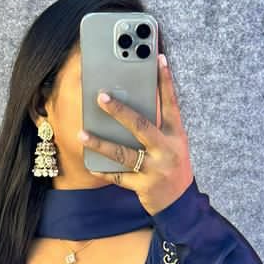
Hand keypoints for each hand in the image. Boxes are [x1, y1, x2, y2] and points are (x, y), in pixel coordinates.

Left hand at [77, 52, 193, 216]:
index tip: (158, 58)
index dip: (166, 81)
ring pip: (123, 153)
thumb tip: (130, 108)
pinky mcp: (143, 186)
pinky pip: (118, 177)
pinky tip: (90, 163)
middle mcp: (166, 150)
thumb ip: (158, 127)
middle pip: (141, 125)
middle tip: (101, 97)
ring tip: (82, 134)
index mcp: (176, 136)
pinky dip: (103, 170)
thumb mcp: (174, 145)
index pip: (171, 103)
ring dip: (101, 143)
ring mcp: (154, 169)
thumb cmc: (173, 169)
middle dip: (120, 111)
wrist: (180, 205)